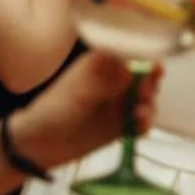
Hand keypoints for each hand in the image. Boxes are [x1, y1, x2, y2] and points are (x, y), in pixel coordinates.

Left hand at [10, 51, 159, 171]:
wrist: (41, 144)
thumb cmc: (53, 110)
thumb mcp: (76, 92)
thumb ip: (101, 81)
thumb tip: (128, 70)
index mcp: (100, 64)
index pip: (127, 50)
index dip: (144, 51)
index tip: (153, 59)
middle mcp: (112, 81)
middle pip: (142, 74)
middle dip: (151, 80)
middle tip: (147, 89)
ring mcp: (118, 103)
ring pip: (145, 98)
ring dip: (150, 102)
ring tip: (142, 110)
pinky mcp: (120, 126)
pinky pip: (140, 122)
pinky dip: (145, 122)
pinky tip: (140, 124)